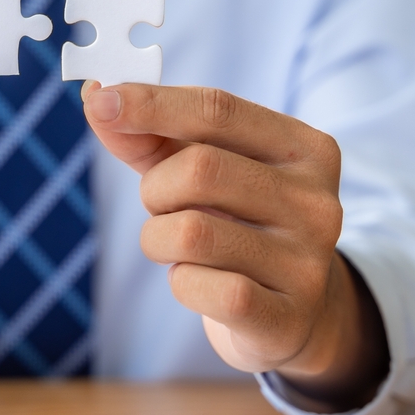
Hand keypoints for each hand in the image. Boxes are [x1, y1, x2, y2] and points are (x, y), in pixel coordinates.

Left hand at [81, 82, 388, 410]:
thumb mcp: (200, 172)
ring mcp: (307, 262)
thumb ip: (151, 136)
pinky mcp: (285, 317)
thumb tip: (96, 97)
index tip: (101, 101)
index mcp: (305, 148)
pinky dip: (179, 283)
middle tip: (160, 206)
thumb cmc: (237, 224)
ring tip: (176, 248)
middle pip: (199, 169)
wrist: (295, 314)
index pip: (217, 110)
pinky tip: (198, 283)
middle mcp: (317, 201)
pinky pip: (199, 287)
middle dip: (155, 188)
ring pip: (191, 232)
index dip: (152, 104)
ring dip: (158, 239)